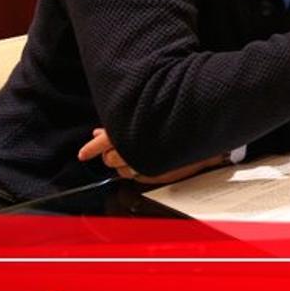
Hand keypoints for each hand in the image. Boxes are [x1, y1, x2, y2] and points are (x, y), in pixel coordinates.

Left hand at [77, 128, 223, 184]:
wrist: (206, 130)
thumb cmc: (178, 118)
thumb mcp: (148, 113)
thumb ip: (123, 123)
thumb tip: (99, 131)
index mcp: (135, 129)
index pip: (106, 139)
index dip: (92, 147)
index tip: (83, 154)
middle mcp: (139, 147)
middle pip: (111, 157)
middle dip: (110, 154)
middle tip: (116, 148)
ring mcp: (147, 162)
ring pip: (121, 170)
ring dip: (122, 163)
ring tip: (132, 154)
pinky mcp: (156, 173)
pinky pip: (135, 176)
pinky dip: (134, 170)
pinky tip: (140, 163)